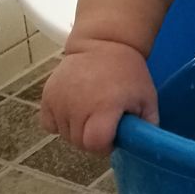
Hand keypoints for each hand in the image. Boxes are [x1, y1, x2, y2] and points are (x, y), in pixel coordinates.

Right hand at [40, 41, 158, 153]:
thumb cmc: (129, 74)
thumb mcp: (147, 99)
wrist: (104, 44)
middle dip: (92, 138)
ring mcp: (59, 100)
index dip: (105, 145)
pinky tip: (74, 109)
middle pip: (79, 142)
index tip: (112, 133)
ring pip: (64, 135)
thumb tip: (143, 148)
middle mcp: (77, 106)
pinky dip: (60, 122)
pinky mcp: (47, 96)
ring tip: (90, 110)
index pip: (95, 145)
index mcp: (104, 107)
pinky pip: (49, 124)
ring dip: (77, 130)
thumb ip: (147, 127)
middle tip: (103, 120)